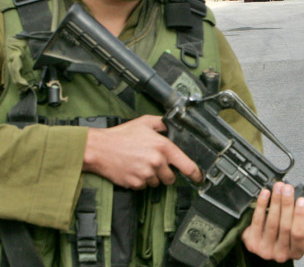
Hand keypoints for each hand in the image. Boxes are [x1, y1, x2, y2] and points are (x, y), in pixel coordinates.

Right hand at [83, 115, 201, 188]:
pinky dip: (141, 181)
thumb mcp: (145, 122)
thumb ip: (163, 123)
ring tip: (141, 164)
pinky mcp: (136, 184)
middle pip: (171, 177)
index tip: (199, 178)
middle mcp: (157, 162)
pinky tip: (133, 169)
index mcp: (163, 147)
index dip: (195, 174)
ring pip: (158, 182)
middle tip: (155, 163)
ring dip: (153, 176)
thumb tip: (174, 125)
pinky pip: (144, 186)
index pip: (187, 165)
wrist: (99, 149)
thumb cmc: (121, 135)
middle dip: (166, 172)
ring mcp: (146, 174)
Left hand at [242, 182, 303, 262]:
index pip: (299, 234)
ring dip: (275, 201)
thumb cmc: (286, 234)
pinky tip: (265, 194)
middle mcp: (282, 253)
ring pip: (271, 222)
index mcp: (298, 250)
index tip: (302, 200)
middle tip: (288, 188)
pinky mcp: (252, 243)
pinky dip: (262, 205)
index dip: (300, 216)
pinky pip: (257, 221)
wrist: (264, 245)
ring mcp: (265, 250)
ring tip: (278, 187)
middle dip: (286, 204)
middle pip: (284, 226)